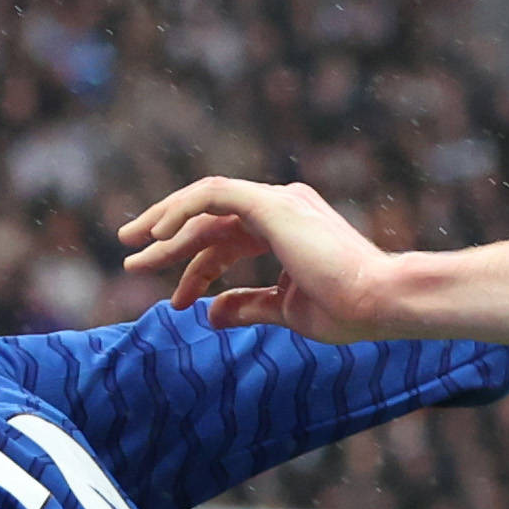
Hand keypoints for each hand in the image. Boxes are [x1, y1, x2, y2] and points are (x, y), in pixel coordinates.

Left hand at [114, 170, 408, 340]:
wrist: (379, 301)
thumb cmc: (346, 309)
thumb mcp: (285, 310)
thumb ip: (248, 305)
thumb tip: (209, 313)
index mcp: (286, 227)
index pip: (226, 239)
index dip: (197, 270)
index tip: (176, 301)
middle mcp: (280, 206)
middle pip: (209, 219)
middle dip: (168, 240)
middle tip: (129, 258)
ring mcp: (276, 201)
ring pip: (204, 202)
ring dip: (165, 222)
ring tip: (131, 246)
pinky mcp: (271, 204)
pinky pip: (213, 195)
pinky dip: (182, 210)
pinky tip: (158, 236)